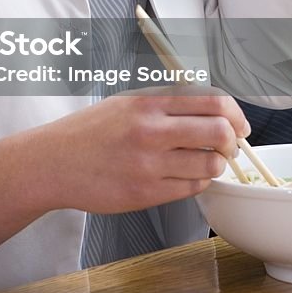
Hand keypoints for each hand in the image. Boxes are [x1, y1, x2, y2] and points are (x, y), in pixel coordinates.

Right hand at [39, 86, 250, 213]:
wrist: (53, 162)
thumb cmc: (89, 132)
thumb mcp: (127, 102)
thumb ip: (168, 103)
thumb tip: (213, 109)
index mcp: (148, 101)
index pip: (212, 100)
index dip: (235, 113)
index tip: (238, 123)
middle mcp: (151, 130)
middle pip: (220, 132)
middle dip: (233, 142)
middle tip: (229, 146)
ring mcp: (149, 163)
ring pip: (210, 165)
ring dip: (215, 165)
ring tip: (203, 162)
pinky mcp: (146, 193)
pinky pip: (191, 188)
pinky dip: (196, 182)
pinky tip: (183, 175)